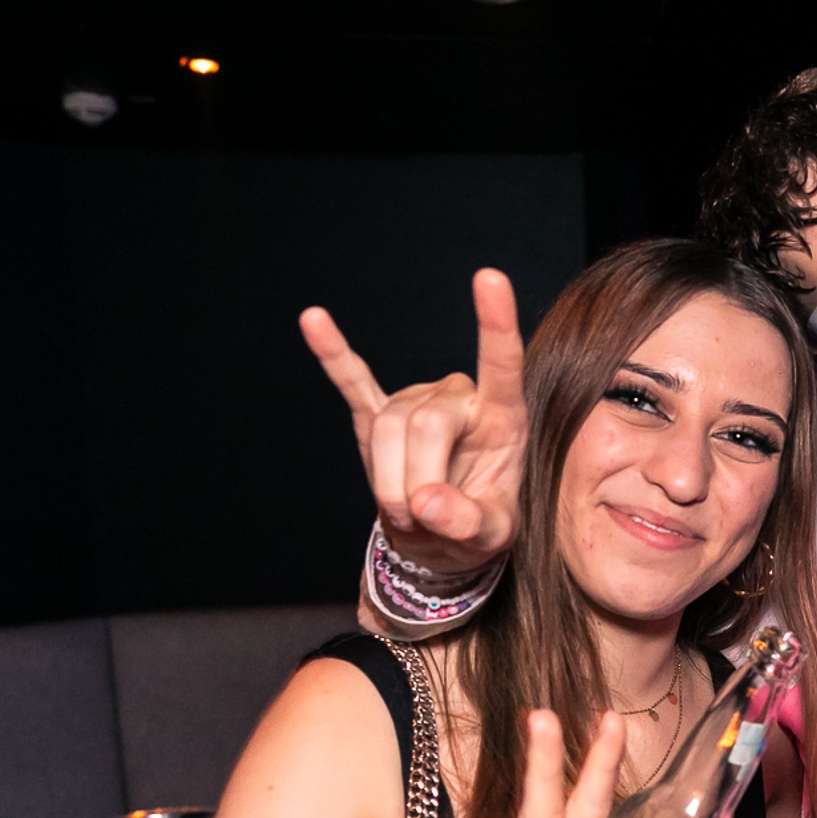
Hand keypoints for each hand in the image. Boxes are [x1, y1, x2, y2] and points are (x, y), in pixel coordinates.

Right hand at [301, 268, 526, 575]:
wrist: (442, 540)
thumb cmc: (479, 529)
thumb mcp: (491, 538)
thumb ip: (467, 522)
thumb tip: (426, 502)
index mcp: (503, 418)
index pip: (502, 364)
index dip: (495, 324)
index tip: (490, 278)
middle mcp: (460, 397)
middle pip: (425, 424)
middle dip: (414, 481)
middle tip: (419, 518)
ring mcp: (417, 400)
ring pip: (387, 429)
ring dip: (386, 479)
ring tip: (404, 508)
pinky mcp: (378, 412)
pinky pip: (353, 382)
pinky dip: (333, 355)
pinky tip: (313, 320)